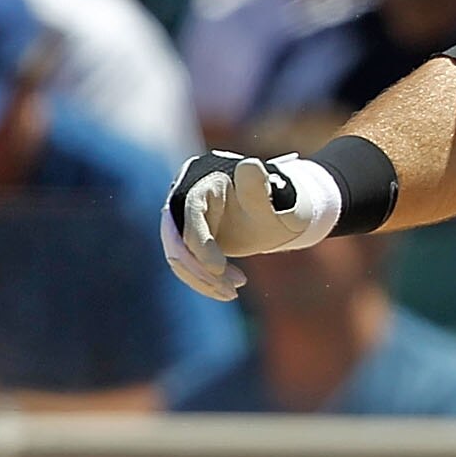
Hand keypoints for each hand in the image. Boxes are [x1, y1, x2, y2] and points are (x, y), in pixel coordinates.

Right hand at [162, 151, 339, 298]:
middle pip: (177, 240)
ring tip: (232, 292)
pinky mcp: (189, 240)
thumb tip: (250, 165)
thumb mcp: (275, 199)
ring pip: (179, 257)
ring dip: (202, 280)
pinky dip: (205, 280)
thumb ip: (259, 187)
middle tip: (230, 291)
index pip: (190, 216)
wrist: (277, 213)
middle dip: (199, 270)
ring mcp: (185, 222)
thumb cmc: (278, 204)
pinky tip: (230, 287)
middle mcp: (186, 202)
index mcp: (203, 184)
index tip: (219, 268)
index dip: (200, 243)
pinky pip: (188, 265)